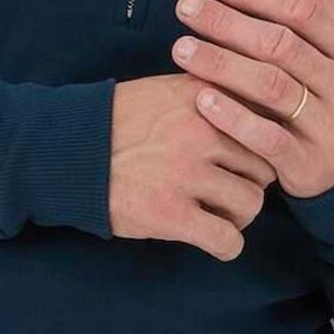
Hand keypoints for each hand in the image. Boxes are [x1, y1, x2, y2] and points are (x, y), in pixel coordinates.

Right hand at [108, 73, 279, 260]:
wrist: (67, 151)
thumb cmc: (115, 120)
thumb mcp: (167, 88)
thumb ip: (211, 92)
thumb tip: (253, 104)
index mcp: (206, 98)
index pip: (265, 122)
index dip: (263, 143)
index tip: (249, 155)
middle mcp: (204, 133)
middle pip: (264, 166)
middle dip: (251, 181)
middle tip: (229, 188)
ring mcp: (188, 174)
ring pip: (250, 203)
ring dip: (239, 214)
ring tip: (219, 214)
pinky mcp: (172, 214)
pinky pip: (226, 240)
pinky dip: (226, 245)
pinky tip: (214, 240)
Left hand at [168, 0, 333, 200]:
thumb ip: (325, 1)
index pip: (303, 11)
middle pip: (282, 45)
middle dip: (229, 23)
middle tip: (185, 7)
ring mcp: (329, 126)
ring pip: (272, 88)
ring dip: (222, 65)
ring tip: (181, 49)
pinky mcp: (308, 163)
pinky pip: (267, 138)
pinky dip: (233, 118)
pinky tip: (200, 99)